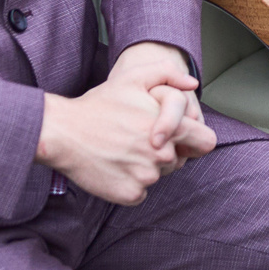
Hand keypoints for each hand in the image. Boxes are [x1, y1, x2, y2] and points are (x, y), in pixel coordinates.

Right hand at [38, 46, 212, 203]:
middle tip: (137, 139)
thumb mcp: (134, 77)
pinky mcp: (129, 194)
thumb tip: (192, 84)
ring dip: (145, 166)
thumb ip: (169, 75)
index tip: (179, 137)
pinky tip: (113, 165)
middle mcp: (163, 156)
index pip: (206, 142)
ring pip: (157, 176)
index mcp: (171, 128)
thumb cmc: (99, 104)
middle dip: (165, 151)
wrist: (62, 132)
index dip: (193, 139)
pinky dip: (129, 183)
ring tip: (121, 149)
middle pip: (179, 160)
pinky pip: (140, 191)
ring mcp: (146, 178)